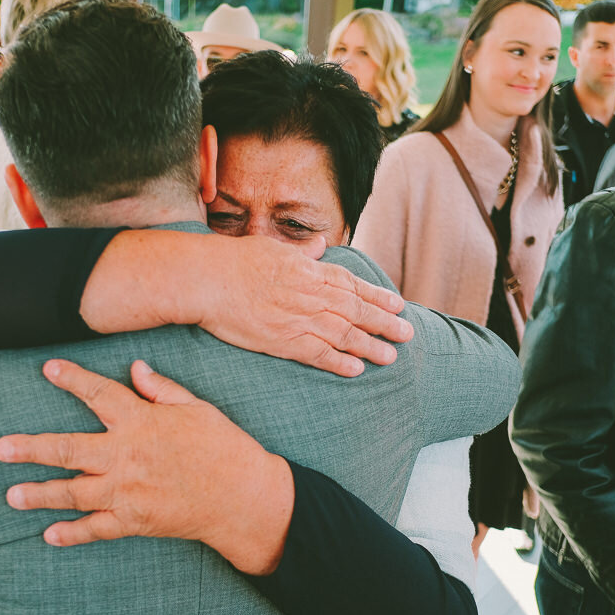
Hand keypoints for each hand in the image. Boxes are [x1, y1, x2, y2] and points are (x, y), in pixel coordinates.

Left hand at [0, 359, 294, 574]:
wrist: (244, 498)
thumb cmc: (225, 447)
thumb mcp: (196, 408)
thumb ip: (161, 389)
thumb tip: (135, 368)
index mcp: (141, 422)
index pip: (99, 394)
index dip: (72, 379)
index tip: (48, 368)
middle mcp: (126, 456)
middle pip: (68, 450)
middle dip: (31, 449)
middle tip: (0, 448)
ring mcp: (127, 492)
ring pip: (73, 493)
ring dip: (39, 494)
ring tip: (11, 494)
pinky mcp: (135, 521)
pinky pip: (96, 529)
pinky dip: (72, 533)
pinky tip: (49, 535)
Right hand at [81, 231, 412, 377]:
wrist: (206, 279)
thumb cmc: (233, 260)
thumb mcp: (272, 247)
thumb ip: (301, 251)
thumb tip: (321, 244)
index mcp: (309, 270)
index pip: (352, 284)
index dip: (378, 295)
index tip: (399, 304)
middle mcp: (310, 294)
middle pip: (355, 310)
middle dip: (385, 322)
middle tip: (408, 333)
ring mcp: (297, 318)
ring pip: (343, 334)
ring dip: (370, 346)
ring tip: (391, 356)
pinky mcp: (281, 340)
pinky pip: (317, 354)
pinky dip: (338, 362)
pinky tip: (356, 369)